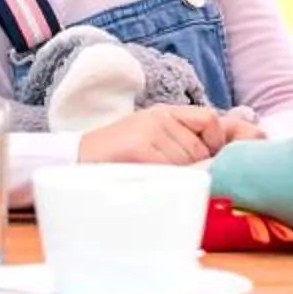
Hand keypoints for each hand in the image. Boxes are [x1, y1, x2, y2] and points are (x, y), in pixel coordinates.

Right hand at [75, 103, 234, 165]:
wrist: (76, 160)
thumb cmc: (116, 158)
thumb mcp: (150, 140)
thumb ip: (179, 143)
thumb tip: (216, 159)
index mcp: (164, 112)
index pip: (208, 119)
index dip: (215, 141)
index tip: (207, 161)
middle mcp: (159, 116)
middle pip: (199, 147)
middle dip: (193, 168)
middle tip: (172, 178)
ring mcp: (149, 129)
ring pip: (187, 161)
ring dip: (178, 178)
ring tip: (155, 180)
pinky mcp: (139, 146)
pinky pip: (170, 169)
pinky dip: (166, 181)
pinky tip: (149, 181)